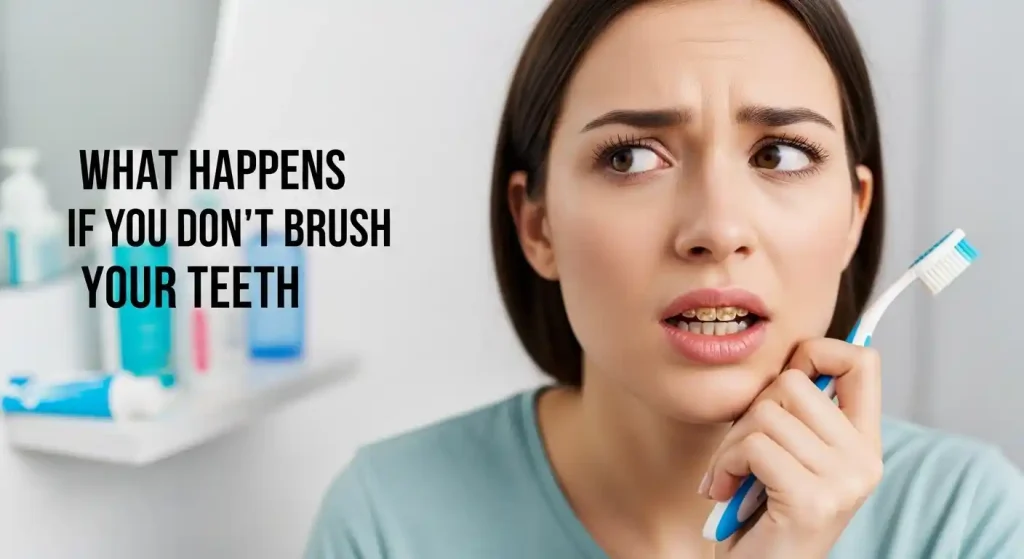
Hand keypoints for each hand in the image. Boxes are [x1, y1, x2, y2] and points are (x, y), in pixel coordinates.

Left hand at [702, 338, 884, 558]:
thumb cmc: (762, 512)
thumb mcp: (788, 452)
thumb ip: (798, 410)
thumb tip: (791, 351)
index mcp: (864, 442)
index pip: (862, 360)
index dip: (816, 352)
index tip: (780, 387)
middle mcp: (865, 460)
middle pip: (792, 383)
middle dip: (749, 413)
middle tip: (741, 452)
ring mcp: (844, 481)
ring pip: (766, 413)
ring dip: (731, 444)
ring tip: (733, 476)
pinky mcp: (813, 500)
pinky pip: (753, 447)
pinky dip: (725, 466)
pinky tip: (727, 491)